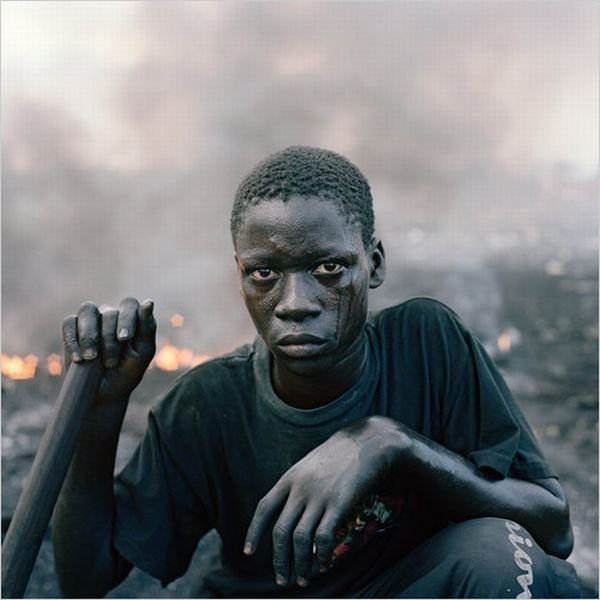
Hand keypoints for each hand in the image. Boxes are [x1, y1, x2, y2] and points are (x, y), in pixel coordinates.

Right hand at [62, 298, 155, 402]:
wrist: (105, 394)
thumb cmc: (128, 371)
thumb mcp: (143, 353)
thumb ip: (148, 327)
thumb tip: (149, 302)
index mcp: (131, 317)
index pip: (129, 304)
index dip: (126, 319)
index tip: (124, 339)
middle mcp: (110, 314)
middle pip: (109, 312)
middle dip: (109, 338)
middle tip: (111, 362)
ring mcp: (90, 320)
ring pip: (87, 309)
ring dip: (90, 335)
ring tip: (92, 358)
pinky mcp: (72, 329)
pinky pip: (69, 322)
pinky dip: (73, 340)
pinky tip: (79, 358)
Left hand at [244, 416, 407, 587]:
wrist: (367, 442)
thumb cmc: (339, 455)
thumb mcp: (310, 465)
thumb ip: (298, 487)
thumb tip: (290, 516)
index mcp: (290, 478)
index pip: (264, 508)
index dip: (254, 532)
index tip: (248, 552)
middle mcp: (300, 488)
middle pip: (281, 531)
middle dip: (279, 560)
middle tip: (282, 579)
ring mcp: (319, 497)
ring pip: (300, 540)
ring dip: (300, 565)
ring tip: (302, 580)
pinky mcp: (339, 505)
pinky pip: (324, 538)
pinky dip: (322, 557)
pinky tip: (324, 565)